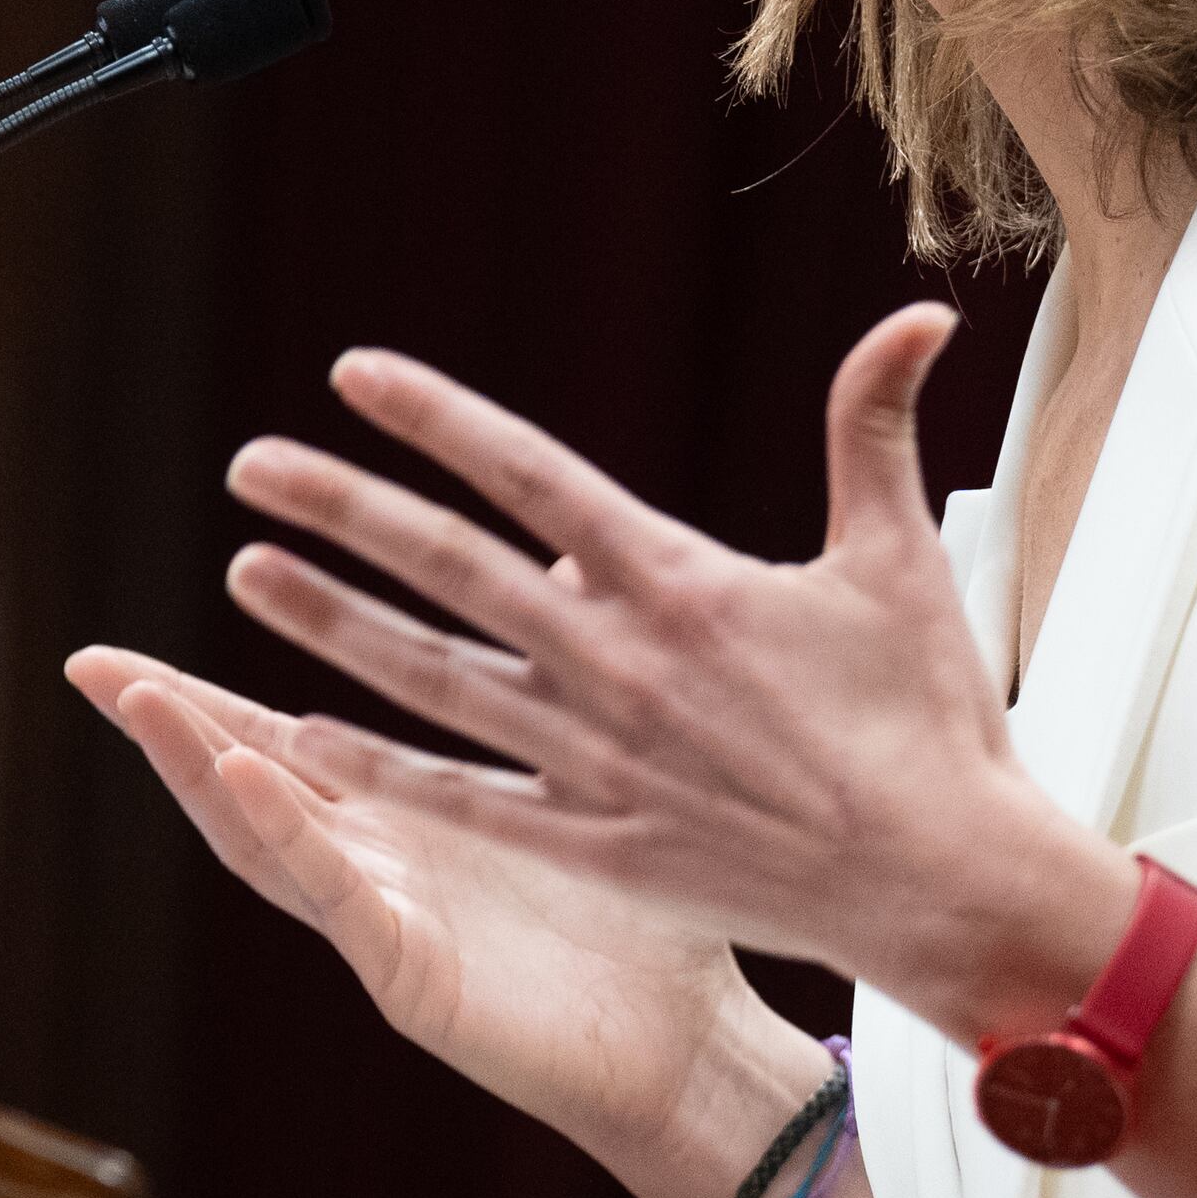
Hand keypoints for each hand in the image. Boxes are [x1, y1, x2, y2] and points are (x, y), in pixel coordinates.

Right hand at [61, 649, 791, 1197]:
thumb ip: (561, 672)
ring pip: (263, 840)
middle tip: (85, 665)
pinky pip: (337, 897)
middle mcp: (372, 869)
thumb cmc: (653, 919)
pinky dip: (287, 834)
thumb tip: (573, 543)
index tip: (115, 648)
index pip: (272, 744)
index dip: (194, 698)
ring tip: (142, 698)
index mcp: (400, 818)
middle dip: (162, 727)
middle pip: (239, 784)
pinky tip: (246, 774)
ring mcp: (380, 925)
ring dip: (198, 768)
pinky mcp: (413, 976)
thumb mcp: (592, 772)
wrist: (697, 1050)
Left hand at [217, 305, 1129, 1043]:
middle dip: (342, 511)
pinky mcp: (598, 847)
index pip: (530, 477)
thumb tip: (916, 314)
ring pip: (433, 680)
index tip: (352, 375)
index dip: (437, 420)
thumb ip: (874, 428)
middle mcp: (618, 667)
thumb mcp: (900, 557)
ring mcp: (598, 762)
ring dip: (332, 624)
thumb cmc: (931, 720)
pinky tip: (305, 737)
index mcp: (681, 584)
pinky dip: (382, 770)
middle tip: (248, 466)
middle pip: (451, 570)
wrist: (948, 883)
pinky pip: (465, 801)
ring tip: (248, 575)